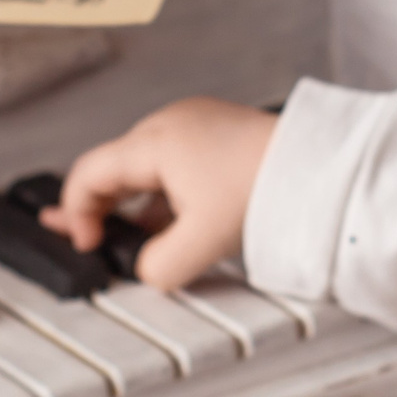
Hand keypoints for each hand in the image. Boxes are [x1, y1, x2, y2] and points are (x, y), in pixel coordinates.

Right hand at [42, 97, 278, 290]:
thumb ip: (159, 267)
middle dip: (97, 206)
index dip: (76, 212)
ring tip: (130, 235)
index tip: (87, 243)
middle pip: (114, 167)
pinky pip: (174, 165)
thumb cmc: (268, 186)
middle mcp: (170, 124)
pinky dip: (165, 193)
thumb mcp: (202, 244)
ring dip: (134, 202)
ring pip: (145, 168)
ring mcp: (196, 125)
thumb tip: (146, 271)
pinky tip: (173, 221)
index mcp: (155, 142)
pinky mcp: (219, 133)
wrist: (321, 167)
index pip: (89, 174)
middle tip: (82, 233)